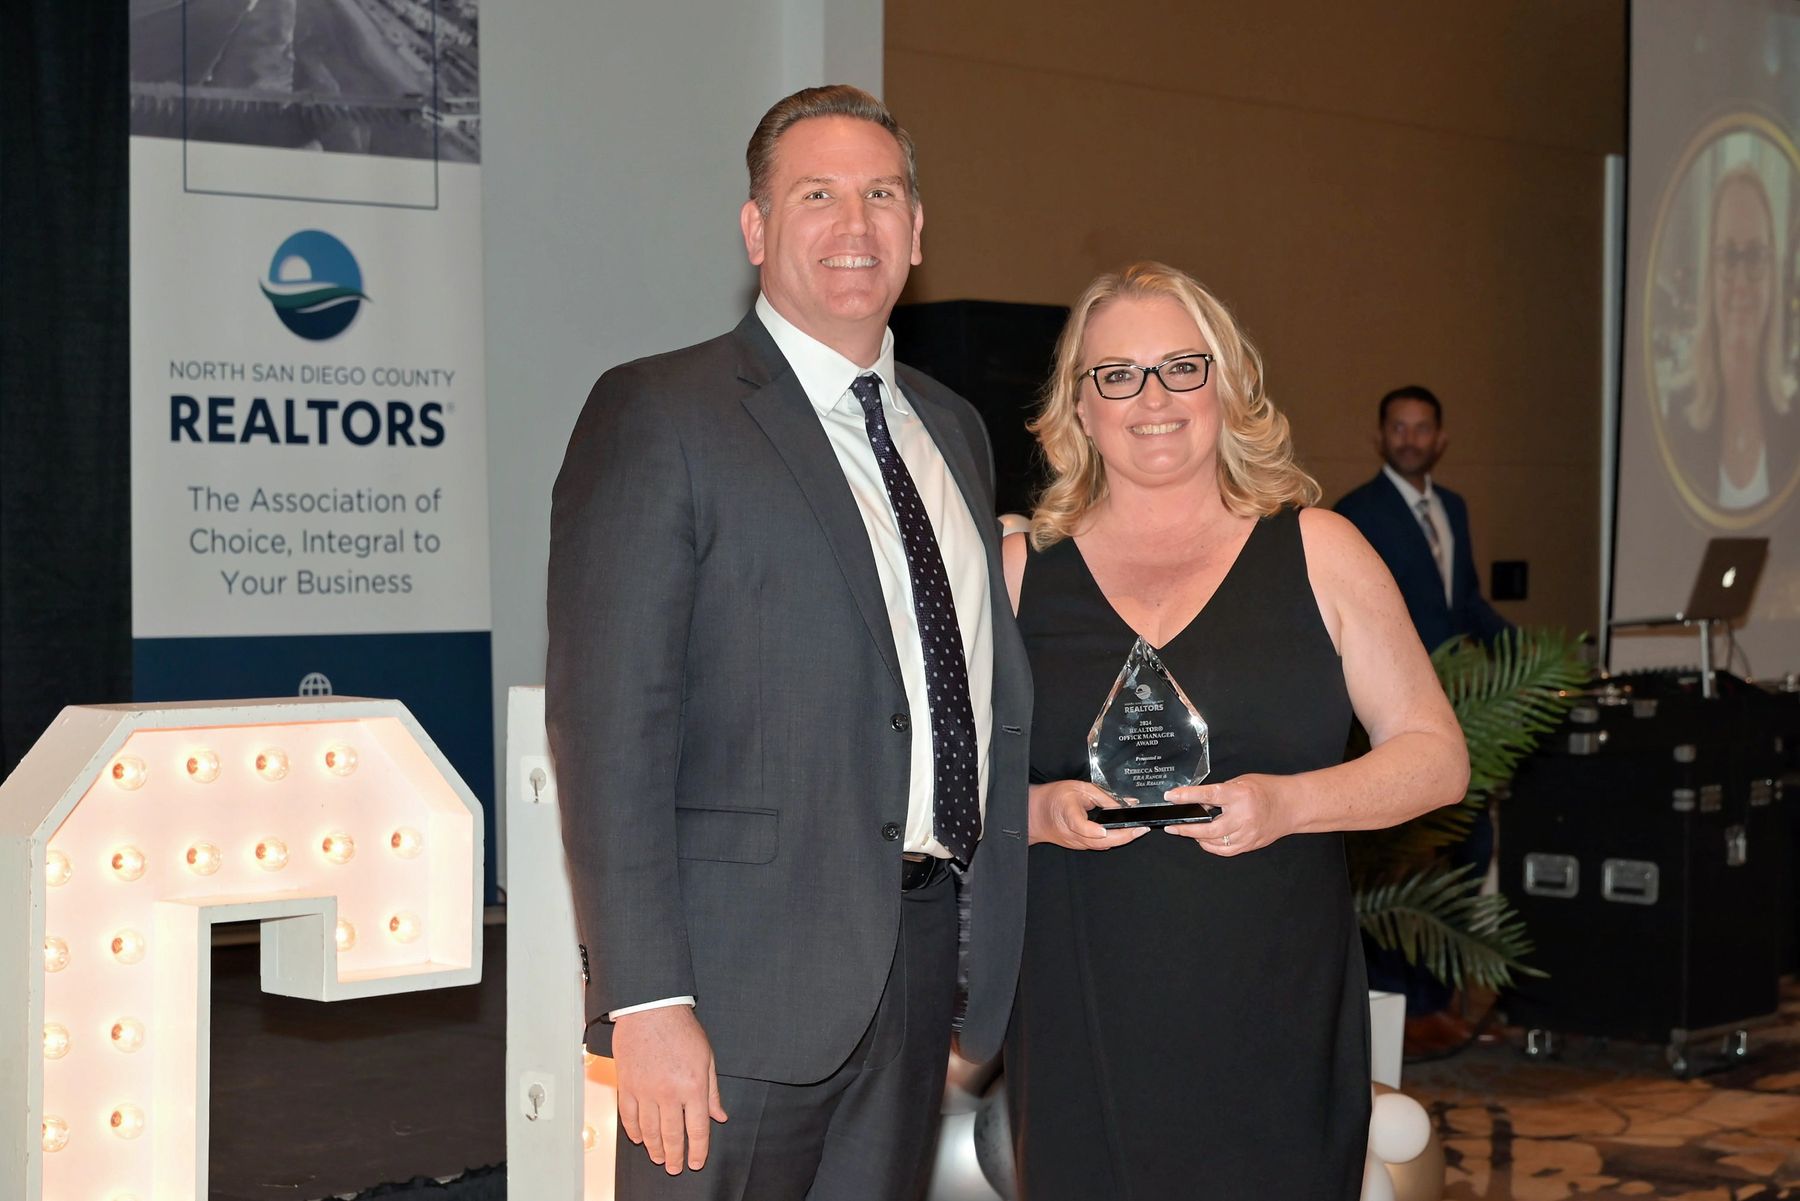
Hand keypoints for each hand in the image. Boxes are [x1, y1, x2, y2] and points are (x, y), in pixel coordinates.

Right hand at [611, 1006, 727, 1173]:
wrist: (651, 1009)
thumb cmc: (682, 1030)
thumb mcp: (707, 1058)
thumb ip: (712, 1091)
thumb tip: (719, 1116)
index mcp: (693, 1086)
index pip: (697, 1129)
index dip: (697, 1150)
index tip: (696, 1162)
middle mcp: (669, 1093)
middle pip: (671, 1135)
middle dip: (675, 1156)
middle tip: (675, 1167)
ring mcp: (646, 1090)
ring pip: (649, 1130)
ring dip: (654, 1148)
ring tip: (658, 1158)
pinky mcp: (628, 1085)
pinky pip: (630, 1116)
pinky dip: (634, 1131)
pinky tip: (639, 1139)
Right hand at [1028, 779, 1149, 849]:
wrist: (1035, 814)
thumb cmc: (1055, 798)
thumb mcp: (1079, 787)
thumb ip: (1103, 795)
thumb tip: (1126, 803)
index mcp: (1068, 814)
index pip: (1081, 826)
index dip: (1094, 830)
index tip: (1104, 830)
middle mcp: (1072, 833)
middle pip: (1099, 842)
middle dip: (1123, 837)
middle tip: (1141, 829)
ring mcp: (1076, 842)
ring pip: (1101, 846)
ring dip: (1121, 840)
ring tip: (1137, 830)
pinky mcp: (1079, 845)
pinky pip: (1099, 845)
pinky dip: (1113, 841)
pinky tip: (1124, 833)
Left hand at [1162, 774, 1290, 855]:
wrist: (1292, 805)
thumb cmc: (1267, 790)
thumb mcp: (1241, 782)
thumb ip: (1220, 792)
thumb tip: (1198, 801)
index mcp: (1239, 795)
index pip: (1208, 795)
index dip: (1187, 796)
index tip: (1171, 796)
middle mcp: (1243, 816)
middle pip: (1208, 829)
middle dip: (1186, 829)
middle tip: (1172, 827)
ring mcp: (1247, 833)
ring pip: (1215, 843)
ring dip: (1197, 838)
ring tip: (1188, 831)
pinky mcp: (1250, 844)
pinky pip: (1225, 851)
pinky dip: (1211, 847)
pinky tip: (1204, 840)